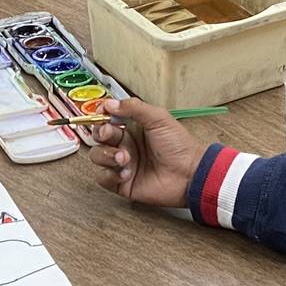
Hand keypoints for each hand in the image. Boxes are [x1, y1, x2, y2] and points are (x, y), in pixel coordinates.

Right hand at [85, 97, 202, 207]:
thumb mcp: (158, 118)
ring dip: (106, 155)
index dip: (101, 117)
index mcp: (133, 128)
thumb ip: (134, 108)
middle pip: (99, 137)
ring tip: (124, 158)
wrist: (189, 174)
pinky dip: (110, 174)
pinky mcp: (121, 183)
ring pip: (97, 156)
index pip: (108, 119)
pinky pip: (103, 177)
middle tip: (110, 135)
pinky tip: (126, 173)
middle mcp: (125, 144)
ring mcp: (122, 164)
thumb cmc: (179, 146)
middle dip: (102, 134)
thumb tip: (109, 103)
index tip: (102, 114)